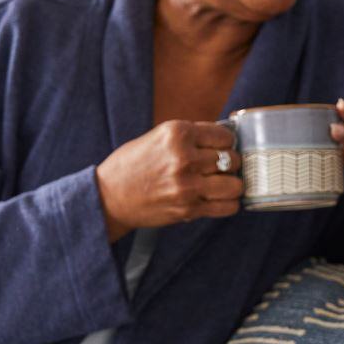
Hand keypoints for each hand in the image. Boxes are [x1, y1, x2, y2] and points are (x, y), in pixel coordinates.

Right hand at [95, 120, 242, 238]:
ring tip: (223, 184)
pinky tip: (221, 199)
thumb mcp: (158, 137)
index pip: (224, 136)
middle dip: (230, 164)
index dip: (225, 143)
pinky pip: (226, 207)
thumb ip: (191, 136)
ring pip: (235, 185)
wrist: (109, 196)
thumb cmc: (132, 165)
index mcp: (177, 133)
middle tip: (221, 168)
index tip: (220, 148)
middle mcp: (184, 158)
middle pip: (232, 159)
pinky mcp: (188, 209)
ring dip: (232, 185)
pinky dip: (229, 204)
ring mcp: (187, 186)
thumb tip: (225, 137)